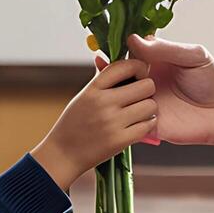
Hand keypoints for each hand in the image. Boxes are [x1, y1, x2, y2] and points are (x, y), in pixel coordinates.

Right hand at [32, 57, 156, 189]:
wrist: (63, 154)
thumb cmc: (73, 123)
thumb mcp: (83, 97)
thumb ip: (100, 79)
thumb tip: (106, 58)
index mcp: (93, 88)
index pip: (125, 66)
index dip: (139, 67)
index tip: (139, 75)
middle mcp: (103, 103)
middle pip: (146, 85)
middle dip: (148, 90)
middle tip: (141, 96)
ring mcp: (112, 122)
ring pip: (150, 106)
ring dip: (149, 109)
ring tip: (140, 112)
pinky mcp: (119, 141)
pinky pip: (147, 126)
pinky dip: (147, 124)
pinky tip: (140, 124)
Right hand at [124, 34, 213, 145]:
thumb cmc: (210, 80)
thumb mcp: (193, 56)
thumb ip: (165, 48)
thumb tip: (132, 39)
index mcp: (150, 62)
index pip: (124, 55)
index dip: (115, 54)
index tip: (110, 53)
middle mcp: (142, 82)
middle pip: (115, 78)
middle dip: (114, 76)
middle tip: (129, 73)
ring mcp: (143, 103)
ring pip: (117, 100)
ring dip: (122, 95)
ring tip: (142, 92)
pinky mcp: (147, 124)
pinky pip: (128, 122)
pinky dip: (130, 116)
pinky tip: (140, 110)